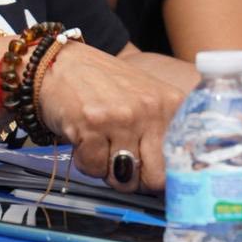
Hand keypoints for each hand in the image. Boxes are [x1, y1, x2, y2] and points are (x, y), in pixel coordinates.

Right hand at [37, 41, 184, 192]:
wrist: (60, 62)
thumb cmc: (102, 83)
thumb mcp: (144, 97)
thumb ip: (162, 129)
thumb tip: (172, 176)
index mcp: (169, 103)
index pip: (181, 162)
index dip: (163, 175)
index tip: (149, 171)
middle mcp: (149, 110)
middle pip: (154, 178)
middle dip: (136, 179)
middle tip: (122, 163)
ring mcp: (120, 118)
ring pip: (122, 178)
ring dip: (107, 170)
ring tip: (100, 145)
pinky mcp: (90, 125)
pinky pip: (93, 168)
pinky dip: (85, 161)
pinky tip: (82, 139)